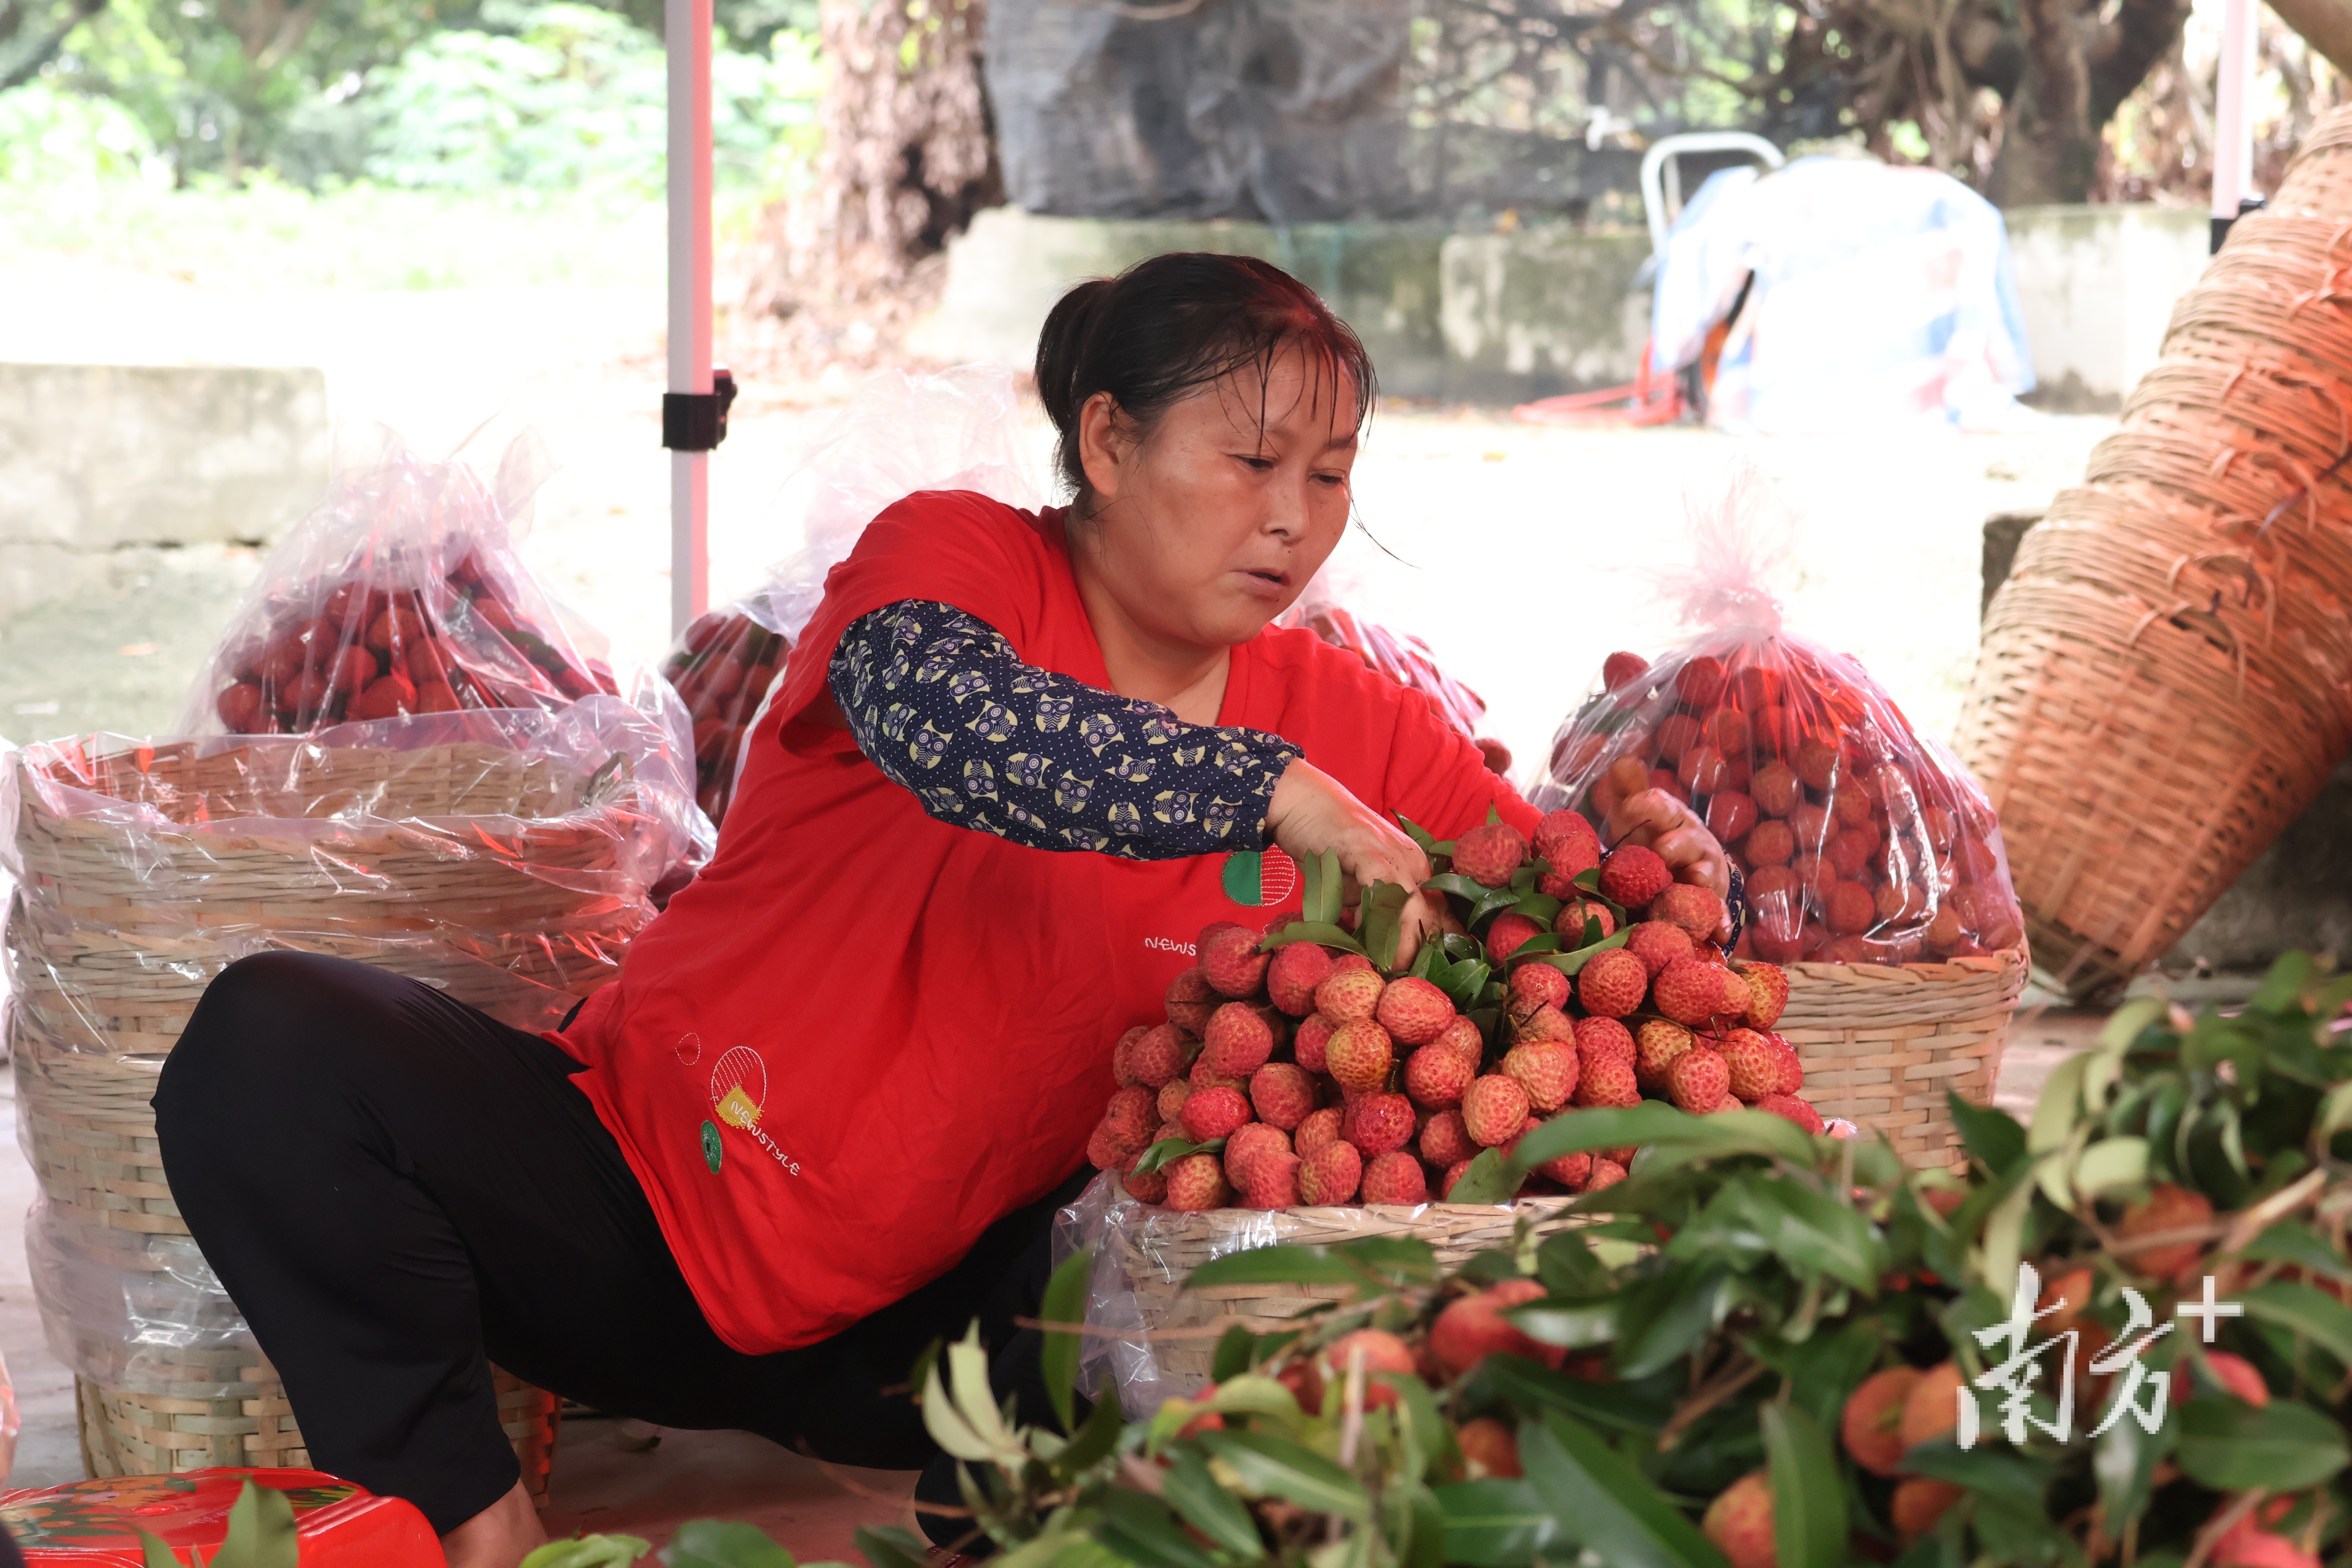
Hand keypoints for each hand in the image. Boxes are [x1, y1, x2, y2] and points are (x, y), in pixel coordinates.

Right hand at [1264, 761, 1442, 964]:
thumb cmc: (1326, 843)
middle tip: (1415, 986)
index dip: (1439, 950)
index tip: (1433, 980)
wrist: (1301, 800)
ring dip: (1406, 947)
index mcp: (1414, 870)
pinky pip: (1384, 892)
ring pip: (1413, 909)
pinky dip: (1381, 921)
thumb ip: (1367, 912)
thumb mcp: (1354, 884)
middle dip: (1427, 956)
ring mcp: (1394, 855)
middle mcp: (1412, 862)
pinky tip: (1373, 944)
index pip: (1439, 916)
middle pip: (1433, 917)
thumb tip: (1374, 952)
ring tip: (1396, 974)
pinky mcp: (1368, 850)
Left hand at [1606, 788, 1733, 941]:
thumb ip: (1629, 789)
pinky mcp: (1714, 901)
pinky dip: (1721, 920)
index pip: (1663, 807)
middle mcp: (1693, 842)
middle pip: (1687, 841)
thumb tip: (1622, 760)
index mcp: (1674, 819)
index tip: (1632, 804)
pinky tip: (1721, 932)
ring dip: (1702, 878)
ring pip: (1706, 874)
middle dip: (1676, 844)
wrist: (1691, 866)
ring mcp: (1706, 872)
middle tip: (1661, 850)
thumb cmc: (1656, 836)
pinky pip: (1720, 911)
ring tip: (1695, 879)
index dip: (1649, 805)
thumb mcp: (1640, 814)